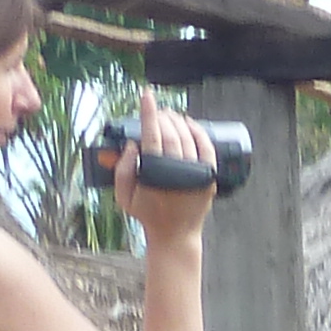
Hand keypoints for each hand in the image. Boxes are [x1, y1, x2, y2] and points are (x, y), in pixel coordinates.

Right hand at [115, 103, 218, 253]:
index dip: (148, 112)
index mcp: (154, 173)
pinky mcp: (209, 178)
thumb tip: (130, 143)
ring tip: (170, 115)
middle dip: (163, 116)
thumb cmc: (147, 213)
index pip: (151, 135)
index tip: (146, 95)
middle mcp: (176, 171)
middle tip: (157, 110)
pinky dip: (199, 132)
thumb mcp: (123, 195)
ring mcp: (195, 174)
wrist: (175, 234)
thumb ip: (121, 169)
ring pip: (188, 137)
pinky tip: (190, 123)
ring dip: (178, 121)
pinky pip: (207, 148)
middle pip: (170, 133)